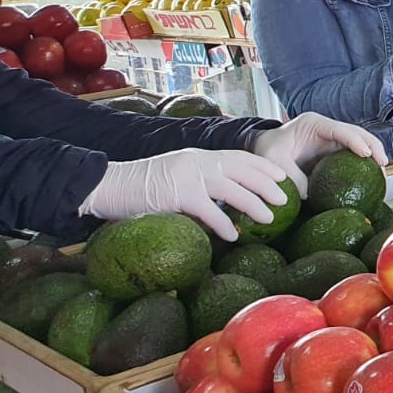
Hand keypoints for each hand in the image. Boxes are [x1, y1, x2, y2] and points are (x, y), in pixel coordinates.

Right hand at [80, 148, 290, 241]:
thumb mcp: (177, 177)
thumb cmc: (142, 187)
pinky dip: (223, 224)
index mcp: (200, 156)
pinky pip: (208, 211)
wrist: (108, 185)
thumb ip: (201, 185)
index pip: (240, 157)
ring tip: (269, 218)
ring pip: (232, 189)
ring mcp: (188, 177)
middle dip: (268, 184)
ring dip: (253, 204)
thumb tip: (227, 206)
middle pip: (243, 170)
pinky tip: (233, 236)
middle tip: (285, 199)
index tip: (282, 177)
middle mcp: (198, 162)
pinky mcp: (177, 195)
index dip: (263, 167)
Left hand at [253, 113, 387, 191]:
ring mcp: (333, 139)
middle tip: (382, 163)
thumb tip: (310, 193)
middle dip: (373, 146)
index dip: (356, 141)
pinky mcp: (334, 151)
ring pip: (361, 142)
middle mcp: (327, 128)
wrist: (265, 149)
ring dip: (373, 154)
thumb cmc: (268, 150)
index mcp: (313, 123)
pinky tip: (373, 176)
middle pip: (357, 132)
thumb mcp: (273, 161)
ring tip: (382, 171)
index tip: (366, 155)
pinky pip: (354, 154)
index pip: (340, 130)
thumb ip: (291, 176)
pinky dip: (365, 163)